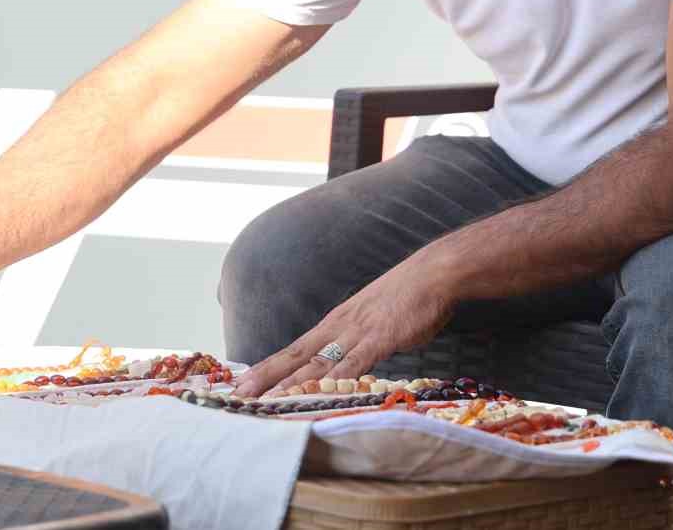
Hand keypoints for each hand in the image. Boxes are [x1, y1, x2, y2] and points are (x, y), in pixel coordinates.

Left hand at [232, 258, 453, 397]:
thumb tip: (346, 361)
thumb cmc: (407, 296)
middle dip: (266, 376)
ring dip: (290, 383)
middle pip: (295, 355)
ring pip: (317, 363)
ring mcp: (357, 332)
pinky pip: (353, 364)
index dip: (268, 367)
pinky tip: (318, 393)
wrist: (434, 273)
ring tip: (266, 400)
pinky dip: (334, 381)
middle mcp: (339, 327)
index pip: (294, 348)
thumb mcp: (372, 317)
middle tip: (238, 394)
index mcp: (335, 322)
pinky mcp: (379, 338)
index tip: (243, 382)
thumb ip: (357, 340)